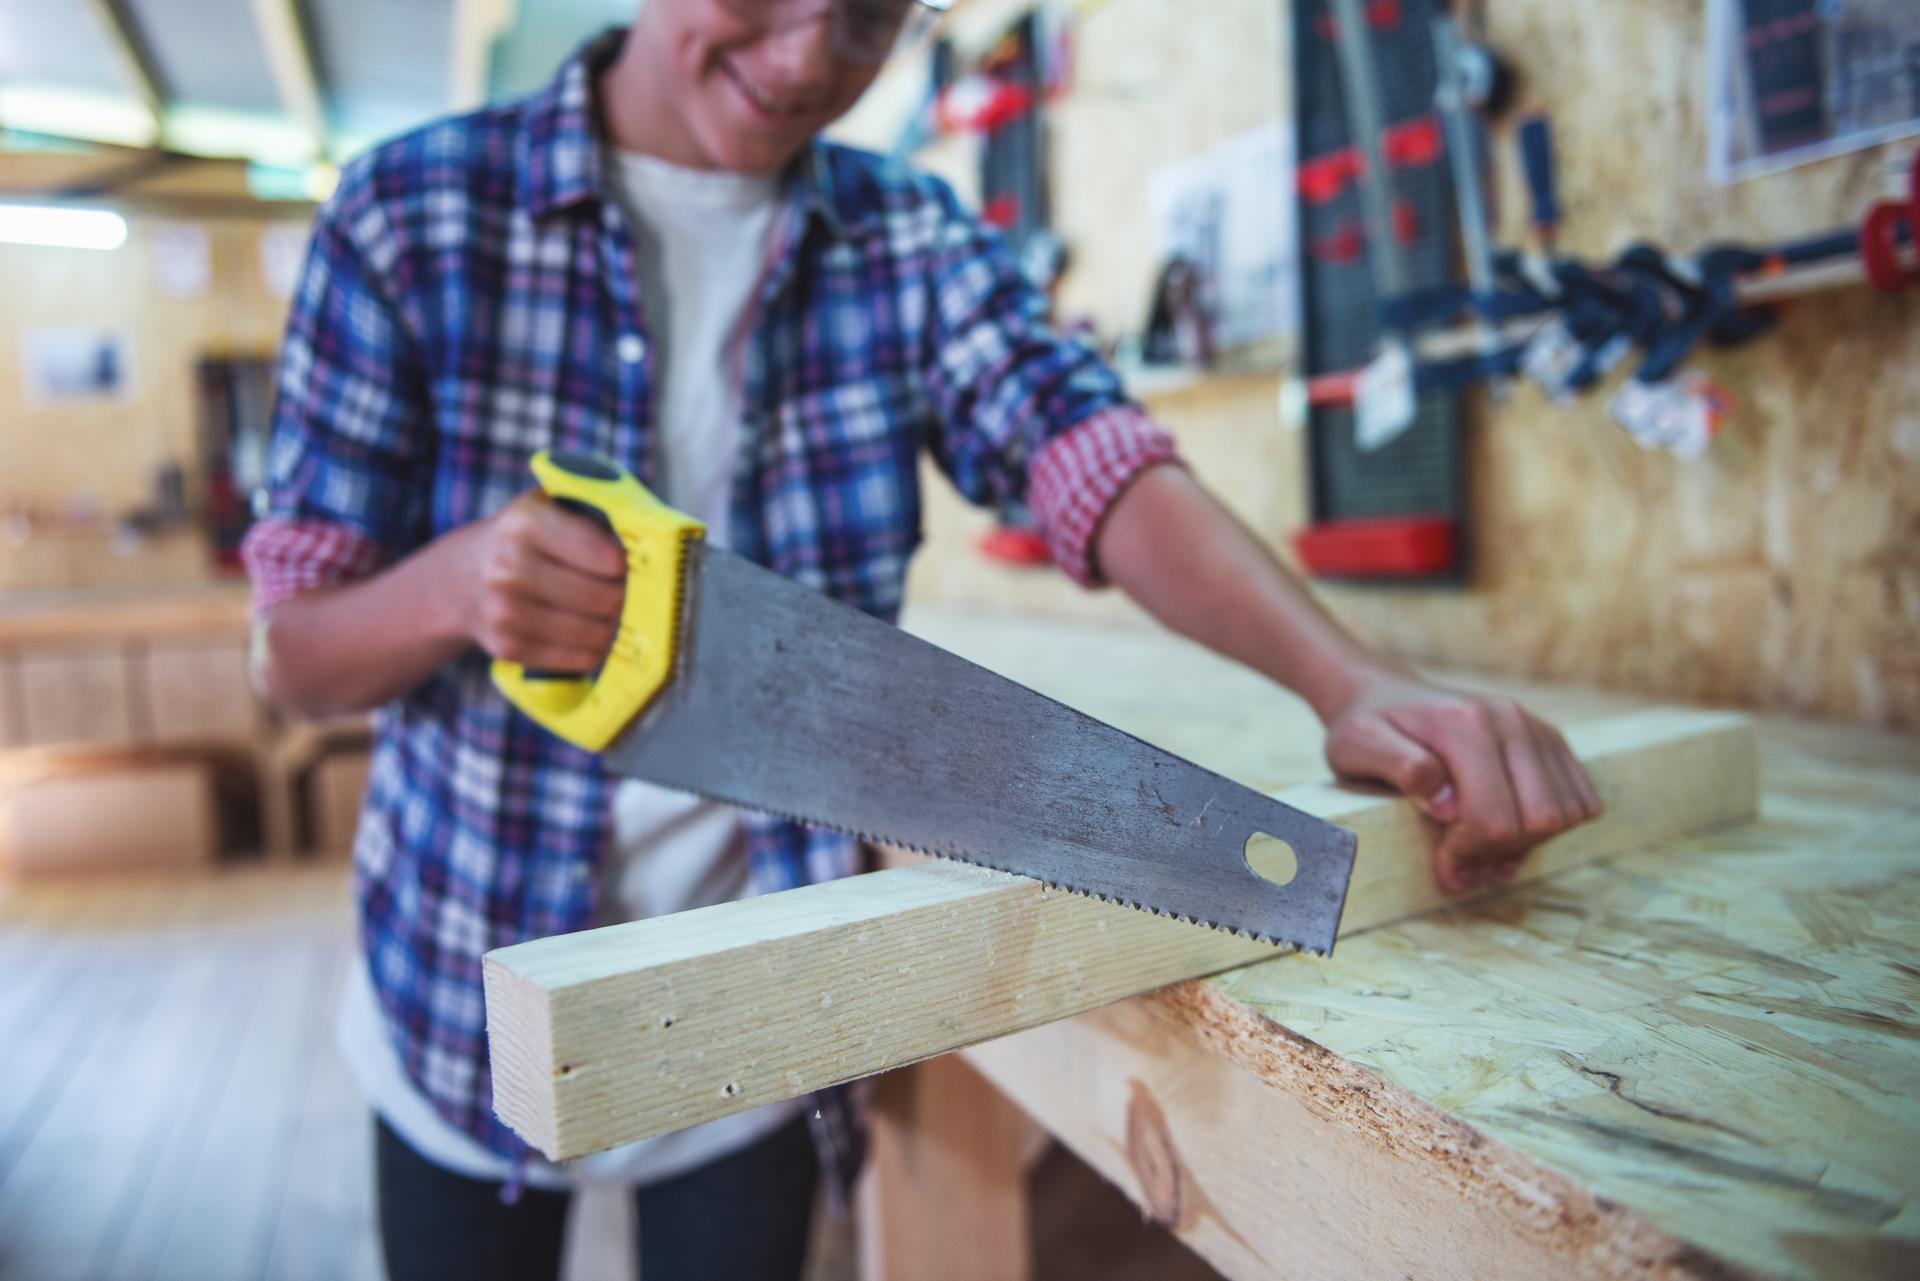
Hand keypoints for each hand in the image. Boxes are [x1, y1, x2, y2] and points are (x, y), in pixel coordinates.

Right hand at [440, 492, 626, 671]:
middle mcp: (509, 567)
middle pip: (605, 598)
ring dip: (615, 626)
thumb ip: (595, 513)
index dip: (632, 565)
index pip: (608, 558)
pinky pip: (578, 658)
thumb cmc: (523, 539)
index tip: (635, 564)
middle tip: (631, 591)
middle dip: (627, 597)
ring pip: (596, 633)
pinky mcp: (507, 647)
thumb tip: (652, 540)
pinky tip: (591, 631)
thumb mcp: (548, 506)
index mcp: (526, 523)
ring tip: (613, 611)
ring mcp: (504, 611)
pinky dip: (595, 648)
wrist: (459, 578)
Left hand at [1322, 671, 1601, 893]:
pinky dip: (1550, 827)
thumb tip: (1447, 802)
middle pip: (1539, 820)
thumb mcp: (1358, 746)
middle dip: (1499, 852)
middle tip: (1461, 857)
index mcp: (1465, 724)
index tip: (1441, 860)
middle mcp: (1510, 719)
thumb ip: (1400, 768)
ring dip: (1526, 844)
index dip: (1468, 854)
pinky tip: (1507, 826)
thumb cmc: (1367, 729)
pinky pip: (1582, 801)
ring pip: (1565, 815)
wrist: (1386, 695)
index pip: (1493, 818)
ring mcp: (1535, 727)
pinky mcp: (1551, 740)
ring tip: (1481, 843)